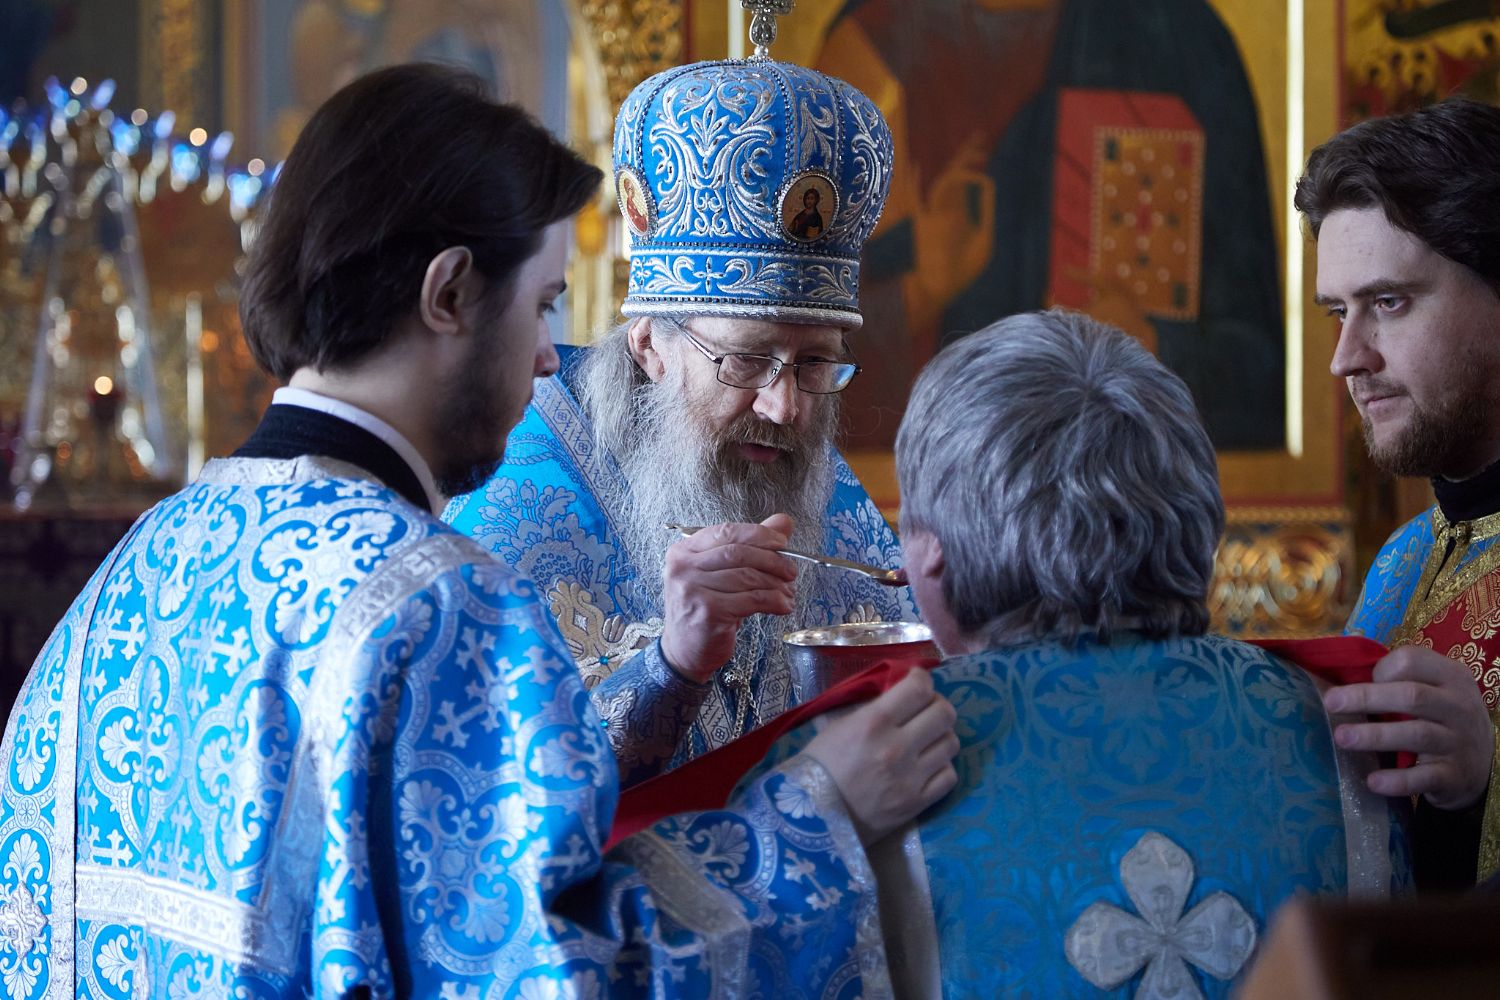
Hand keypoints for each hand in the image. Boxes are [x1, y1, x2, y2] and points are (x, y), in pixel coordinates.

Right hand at [659, 514, 798, 682]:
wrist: (685, 651)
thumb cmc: (705, 609)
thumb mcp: (723, 573)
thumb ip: (751, 545)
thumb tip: (783, 522)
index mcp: (684, 551)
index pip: (727, 531)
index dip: (758, 534)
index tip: (782, 542)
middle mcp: (683, 567)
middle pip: (739, 553)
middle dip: (772, 560)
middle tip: (791, 571)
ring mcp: (693, 590)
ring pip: (748, 577)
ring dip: (776, 584)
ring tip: (788, 592)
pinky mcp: (708, 612)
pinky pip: (751, 599)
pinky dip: (773, 601)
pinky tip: (783, 606)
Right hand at [804, 669, 959, 843]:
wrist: (812, 819)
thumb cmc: (818, 766)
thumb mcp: (839, 726)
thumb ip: (873, 709)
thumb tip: (899, 693)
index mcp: (873, 723)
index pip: (919, 689)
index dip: (922, 679)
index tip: (916, 681)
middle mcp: (898, 747)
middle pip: (944, 714)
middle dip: (937, 705)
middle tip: (925, 710)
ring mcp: (911, 778)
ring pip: (951, 743)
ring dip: (940, 737)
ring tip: (926, 740)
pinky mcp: (917, 803)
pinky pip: (949, 776)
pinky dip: (941, 767)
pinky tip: (926, 767)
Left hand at [1322, 645, 1495, 810]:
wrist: (1482, 763)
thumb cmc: (1441, 717)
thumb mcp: (1434, 689)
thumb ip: (1398, 680)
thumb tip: (1337, 678)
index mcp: (1450, 676)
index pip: (1413, 661)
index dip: (1382, 669)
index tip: (1362, 680)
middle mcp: (1458, 706)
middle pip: (1411, 696)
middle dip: (1366, 698)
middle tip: (1331, 703)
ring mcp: (1458, 742)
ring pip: (1416, 734)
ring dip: (1374, 736)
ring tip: (1341, 737)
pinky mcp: (1454, 775)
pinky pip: (1424, 777)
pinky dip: (1397, 780)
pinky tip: (1372, 780)